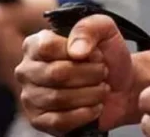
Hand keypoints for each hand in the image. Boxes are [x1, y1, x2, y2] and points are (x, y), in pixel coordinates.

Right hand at [16, 15, 137, 134]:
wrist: (122, 85)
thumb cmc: (108, 56)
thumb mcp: (104, 30)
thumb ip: (89, 28)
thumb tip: (76, 51)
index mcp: (36, 44)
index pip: (47, 47)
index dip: (79, 51)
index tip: (96, 54)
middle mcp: (27, 70)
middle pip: (55, 73)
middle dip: (89, 74)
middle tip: (103, 73)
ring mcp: (30, 96)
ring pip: (58, 98)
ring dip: (90, 94)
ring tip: (101, 88)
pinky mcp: (38, 120)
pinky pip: (59, 121)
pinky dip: (84, 114)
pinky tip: (96, 107)